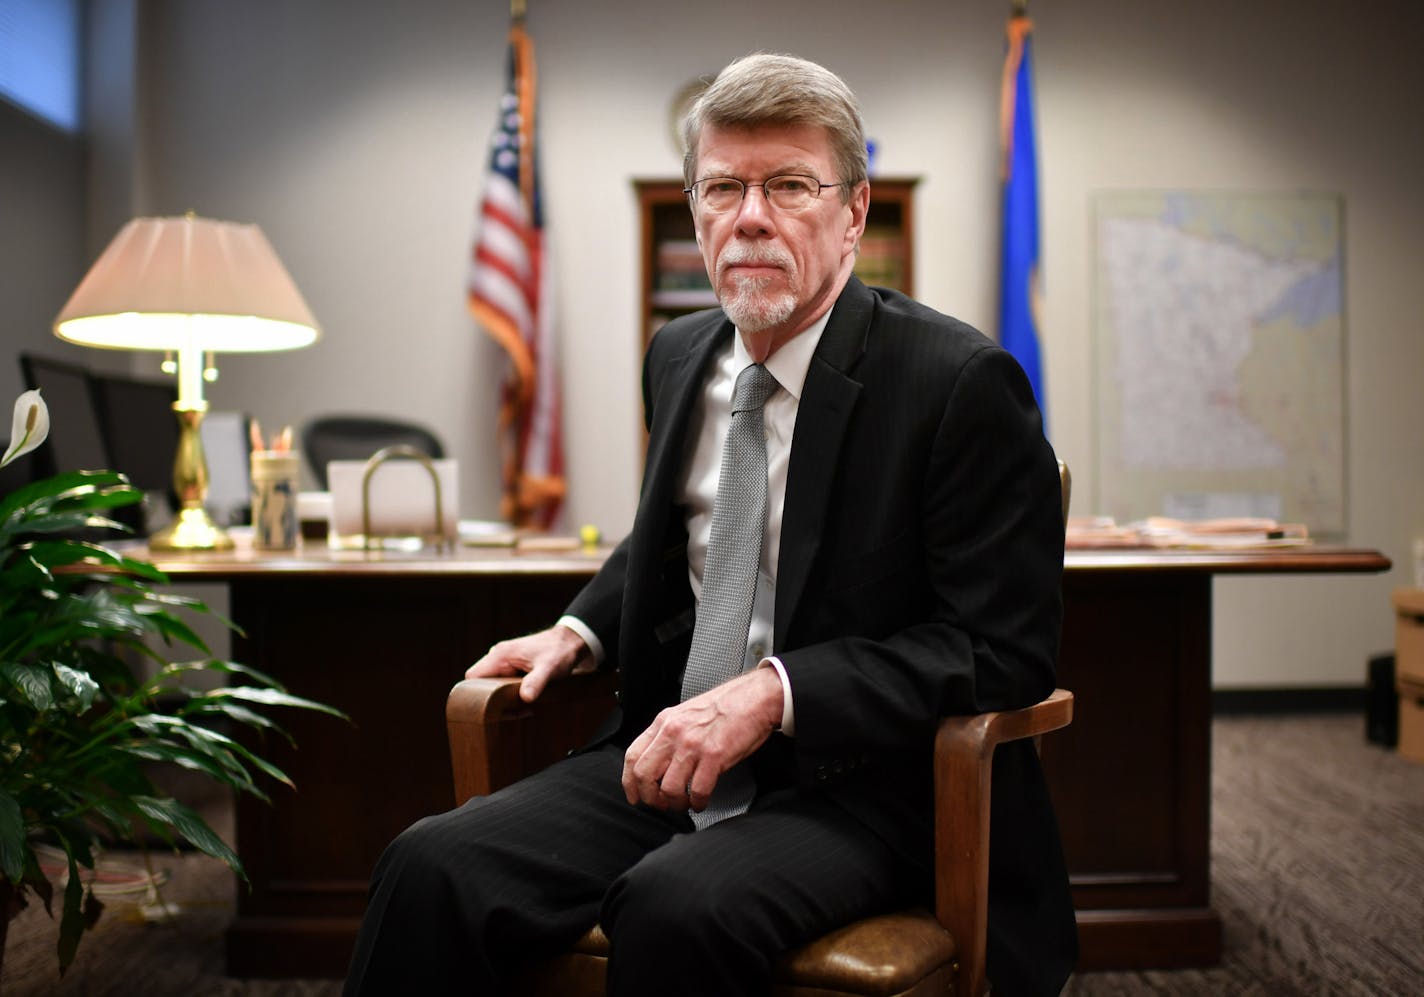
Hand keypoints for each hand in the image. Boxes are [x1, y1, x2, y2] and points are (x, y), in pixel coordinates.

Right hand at [466, 624, 590, 701]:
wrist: (571, 641)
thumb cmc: (559, 651)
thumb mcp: (549, 668)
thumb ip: (536, 682)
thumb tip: (525, 698)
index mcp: (500, 655)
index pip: (472, 678)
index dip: (476, 695)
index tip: (493, 709)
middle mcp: (498, 658)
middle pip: (481, 686)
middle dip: (494, 703)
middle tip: (515, 712)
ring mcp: (504, 663)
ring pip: (492, 688)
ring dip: (504, 702)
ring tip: (524, 709)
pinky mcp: (512, 668)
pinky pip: (502, 686)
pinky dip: (511, 697)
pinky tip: (526, 704)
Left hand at [621, 667, 781, 811]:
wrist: (755, 698)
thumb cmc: (726, 706)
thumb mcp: (686, 714)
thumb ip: (669, 735)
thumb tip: (659, 763)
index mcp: (664, 722)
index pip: (632, 756)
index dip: (629, 782)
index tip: (635, 795)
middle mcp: (674, 733)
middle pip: (644, 775)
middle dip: (650, 798)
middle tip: (661, 805)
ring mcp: (693, 745)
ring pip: (669, 788)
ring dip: (675, 804)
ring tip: (684, 804)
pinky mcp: (714, 756)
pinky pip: (698, 790)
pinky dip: (698, 803)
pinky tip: (701, 802)